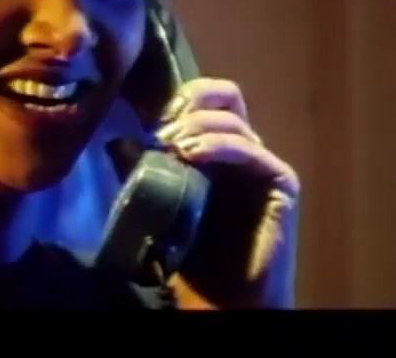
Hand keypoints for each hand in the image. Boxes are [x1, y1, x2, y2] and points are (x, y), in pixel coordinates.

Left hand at [153, 77, 299, 308]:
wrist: (226, 298)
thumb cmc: (196, 256)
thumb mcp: (159, 204)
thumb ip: (141, 171)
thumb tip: (116, 141)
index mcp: (216, 149)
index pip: (204, 101)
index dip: (180, 100)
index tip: (150, 118)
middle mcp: (242, 150)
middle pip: (226, 96)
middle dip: (191, 101)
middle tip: (164, 126)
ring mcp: (262, 163)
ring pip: (233, 120)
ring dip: (197, 126)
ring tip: (170, 145)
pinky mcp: (280, 181)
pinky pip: (250, 149)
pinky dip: (219, 145)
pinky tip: (193, 153)